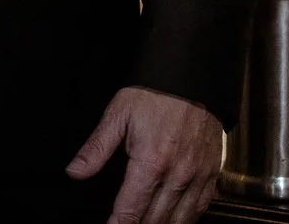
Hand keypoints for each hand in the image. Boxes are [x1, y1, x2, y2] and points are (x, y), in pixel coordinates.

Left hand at [67, 86, 223, 223]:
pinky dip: (187, 219)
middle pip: (156, 218)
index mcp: (151, 161)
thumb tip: (75, 171)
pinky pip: (202, 207)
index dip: (118, 223)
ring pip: (181, 219)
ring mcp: (199, 176)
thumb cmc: (153, 95)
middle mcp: (178, 175)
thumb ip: (97, 148)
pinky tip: (175, 220)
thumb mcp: (117, 116)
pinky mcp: (213, 174)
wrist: (190, 79)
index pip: (132, 207)